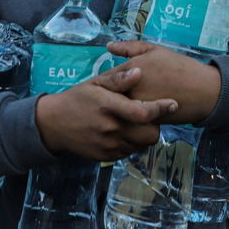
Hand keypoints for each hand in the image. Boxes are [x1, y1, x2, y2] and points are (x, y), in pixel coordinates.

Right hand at [35, 67, 177, 161]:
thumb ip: (118, 79)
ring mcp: (108, 145)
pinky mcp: (106, 156)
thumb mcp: (96, 83)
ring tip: (137, 123)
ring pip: (142, 145)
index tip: (174, 104)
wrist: (54, 124)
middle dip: (155, 125)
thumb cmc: (79, 98)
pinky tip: (125, 131)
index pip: (143, 113)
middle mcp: (110, 129)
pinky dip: (133, 143)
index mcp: (109, 107)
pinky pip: (130, 152)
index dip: (161, 109)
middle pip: (150, 134)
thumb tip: (139, 72)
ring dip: (145, 135)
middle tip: (150, 115)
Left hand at [106, 40, 220, 124]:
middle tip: (118, 93)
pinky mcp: (145, 121)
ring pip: (118, 109)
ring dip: (119, 106)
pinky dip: (131, 116)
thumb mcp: (155, 50)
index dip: (107, 81)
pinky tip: (138, 110)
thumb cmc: (179, 67)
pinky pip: (130, 119)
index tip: (111, 83)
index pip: (105, 79)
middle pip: (109, 96)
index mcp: (130, 70)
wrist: (202, 91)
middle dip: (110, 95)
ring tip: (128, 101)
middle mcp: (130, 90)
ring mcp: (137, 107)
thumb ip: (129, 47)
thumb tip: (108, 46)